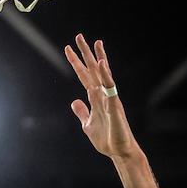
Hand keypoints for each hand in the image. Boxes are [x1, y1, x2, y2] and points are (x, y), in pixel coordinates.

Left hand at [65, 35, 139, 160]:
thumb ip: (83, 112)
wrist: (119, 151)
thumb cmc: (106, 139)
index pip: (84, 76)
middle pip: (93, 70)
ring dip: (99, 58)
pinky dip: (106, 75)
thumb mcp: (88, 125)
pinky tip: (102, 64)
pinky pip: (110, 87)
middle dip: (85, 53)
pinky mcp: (115, 105)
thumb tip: (75, 101)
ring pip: (103, 74)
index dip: (76, 62)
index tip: (68, 49)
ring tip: (96, 42)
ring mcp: (109, 98)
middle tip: (78, 36)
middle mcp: (103, 95)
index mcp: (95, 98)